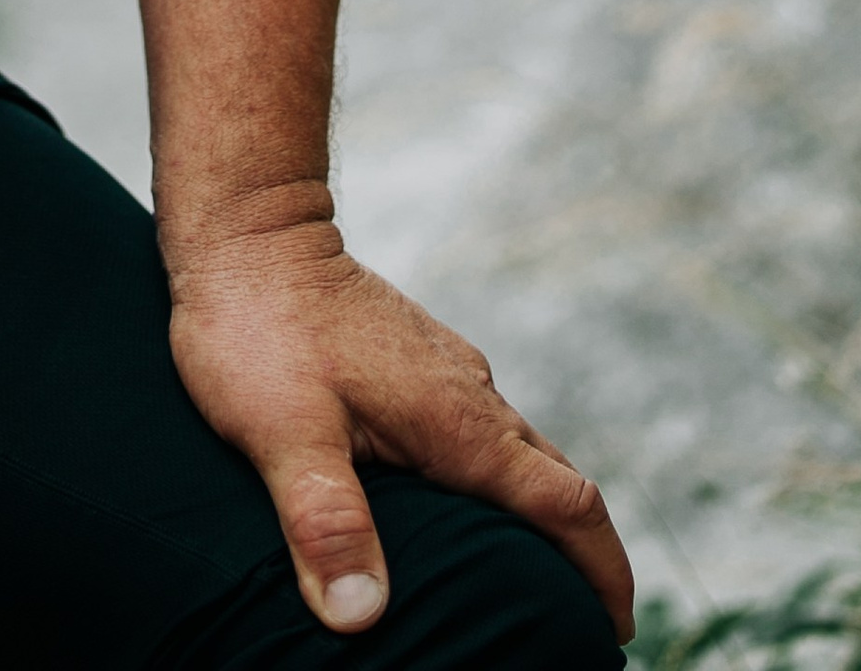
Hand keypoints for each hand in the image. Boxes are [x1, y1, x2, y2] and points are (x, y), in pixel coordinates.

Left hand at [166, 207, 632, 643]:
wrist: (246, 230)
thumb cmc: (257, 329)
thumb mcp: (282, 433)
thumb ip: (325, 520)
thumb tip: (361, 615)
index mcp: (458, 423)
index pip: (567, 505)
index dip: (603, 573)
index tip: (614, 631)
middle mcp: (470, 394)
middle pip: (559, 482)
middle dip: (583, 555)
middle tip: (579, 626)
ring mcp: (447, 370)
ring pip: (520, 452)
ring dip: (541, 516)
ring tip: (528, 579)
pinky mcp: (420, 358)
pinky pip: (482, 428)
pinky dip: (498, 479)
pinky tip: (459, 505)